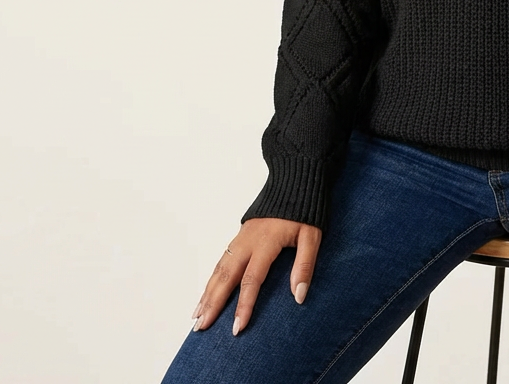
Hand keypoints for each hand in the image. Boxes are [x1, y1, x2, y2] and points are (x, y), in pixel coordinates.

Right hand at [190, 218, 321, 335]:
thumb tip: (298, 296)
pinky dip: (211, 279)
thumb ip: (305, 264)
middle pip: (226, 276)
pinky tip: (206, 292)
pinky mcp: (239, 236)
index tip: (237, 328)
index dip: (244, 305)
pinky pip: (221, 260)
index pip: (251, 279)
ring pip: (219, 269)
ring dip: (207, 293)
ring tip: (197, 316)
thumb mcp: (312, 235)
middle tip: (202, 327)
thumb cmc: (304, 210)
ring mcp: (241, 238)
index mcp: (265, 242)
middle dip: (213, 304)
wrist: (294, 180)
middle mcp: (248, 241)